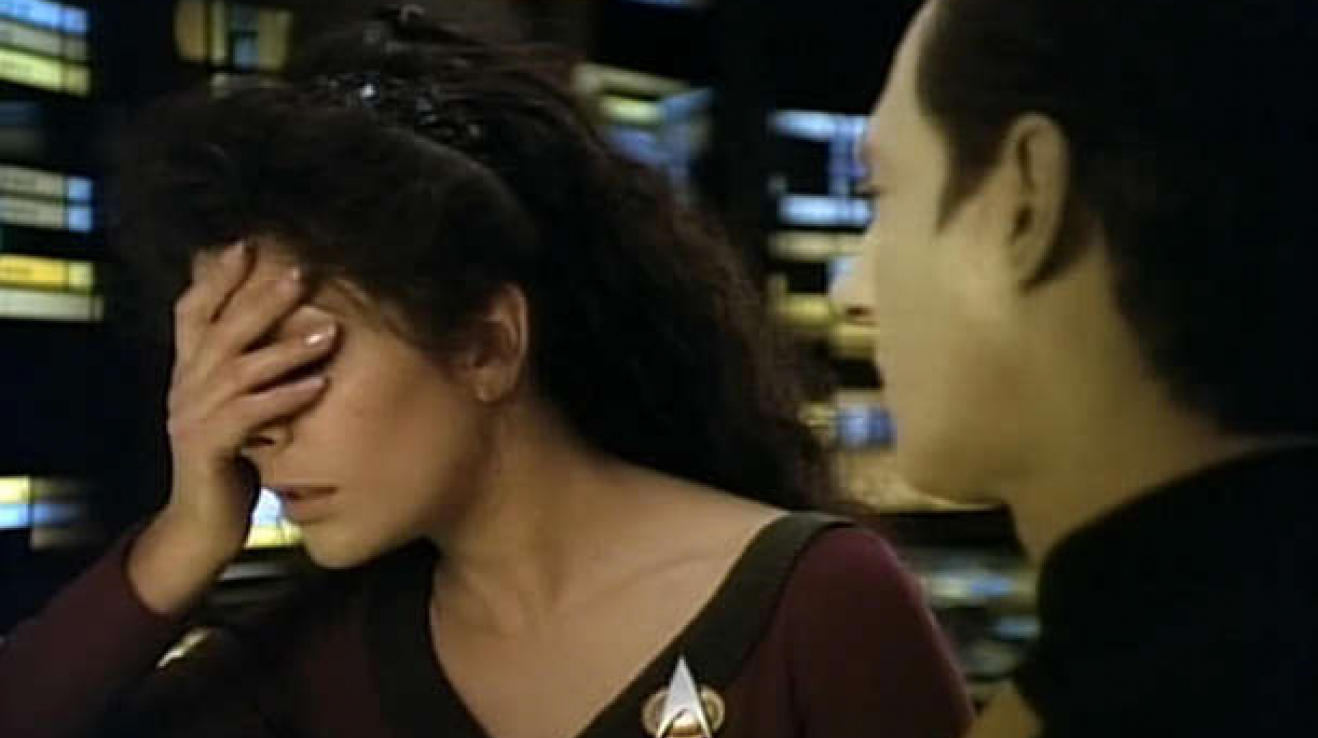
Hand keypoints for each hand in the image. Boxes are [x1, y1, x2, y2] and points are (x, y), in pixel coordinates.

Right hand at [128, 241, 337, 613]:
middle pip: (221, 329)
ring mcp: (192, 417)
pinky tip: (317, 385)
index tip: (247, 243)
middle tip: (301, 271)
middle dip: (261, 297)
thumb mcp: (238, 406)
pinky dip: (285, 397)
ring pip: (238, 369)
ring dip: (286, 348)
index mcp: (189, 371)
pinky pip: (249, 416)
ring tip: (328, 331)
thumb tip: (286, 324)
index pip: (193, 311)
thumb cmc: (232, 460)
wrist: (202, 524)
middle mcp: (185, 386)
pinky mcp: (209, 450)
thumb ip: (248, 368)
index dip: (217, 276)